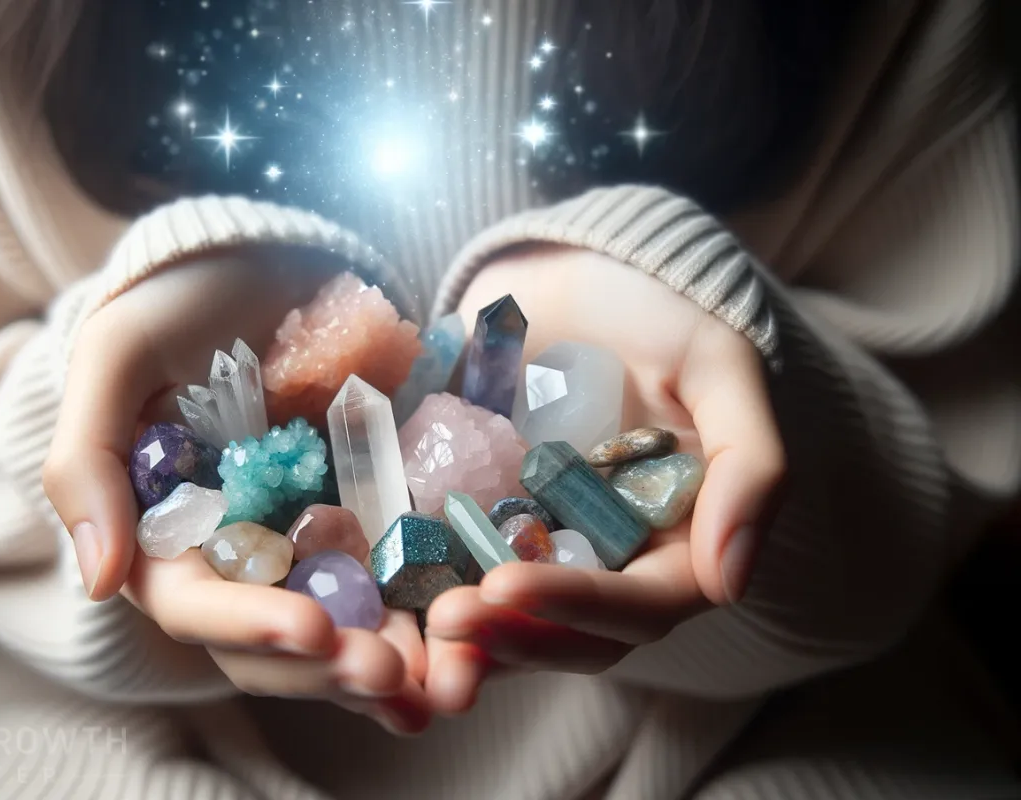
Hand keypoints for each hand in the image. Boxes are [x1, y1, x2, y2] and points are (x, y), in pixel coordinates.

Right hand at [43, 256, 429, 733]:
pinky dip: (427, 621)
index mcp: (164, 533)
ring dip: (387, 661)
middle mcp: (235, 553)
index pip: (194, 603)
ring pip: (340, 628)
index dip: (248, 623)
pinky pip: (396, 583)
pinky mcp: (369, 520)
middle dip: (330, 665)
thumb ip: (88, 458)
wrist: (267, 258)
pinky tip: (469, 646)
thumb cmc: (180, 297)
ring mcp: (306, 541)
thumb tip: (98, 580)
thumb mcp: (120, 353)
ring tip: (444, 680)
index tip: (312, 628)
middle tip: (394, 672)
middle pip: (274, 639)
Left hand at [424, 247, 784, 713]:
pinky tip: (375, 595)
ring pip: (509, 621)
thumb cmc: (660, 308)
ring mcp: (539, 544)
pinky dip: (419, 597)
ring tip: (406, 633)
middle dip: (509, 634)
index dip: (576, 604)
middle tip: (443, 620)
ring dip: (462, 640)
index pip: (640, 602)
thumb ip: (747, 463)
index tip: (505, 583)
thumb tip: (731, 581)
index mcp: (676, 540)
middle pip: (569, 633)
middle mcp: (607, 558)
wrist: (579, 270)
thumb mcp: (716, 364)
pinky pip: (450, 573)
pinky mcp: (479, 520)